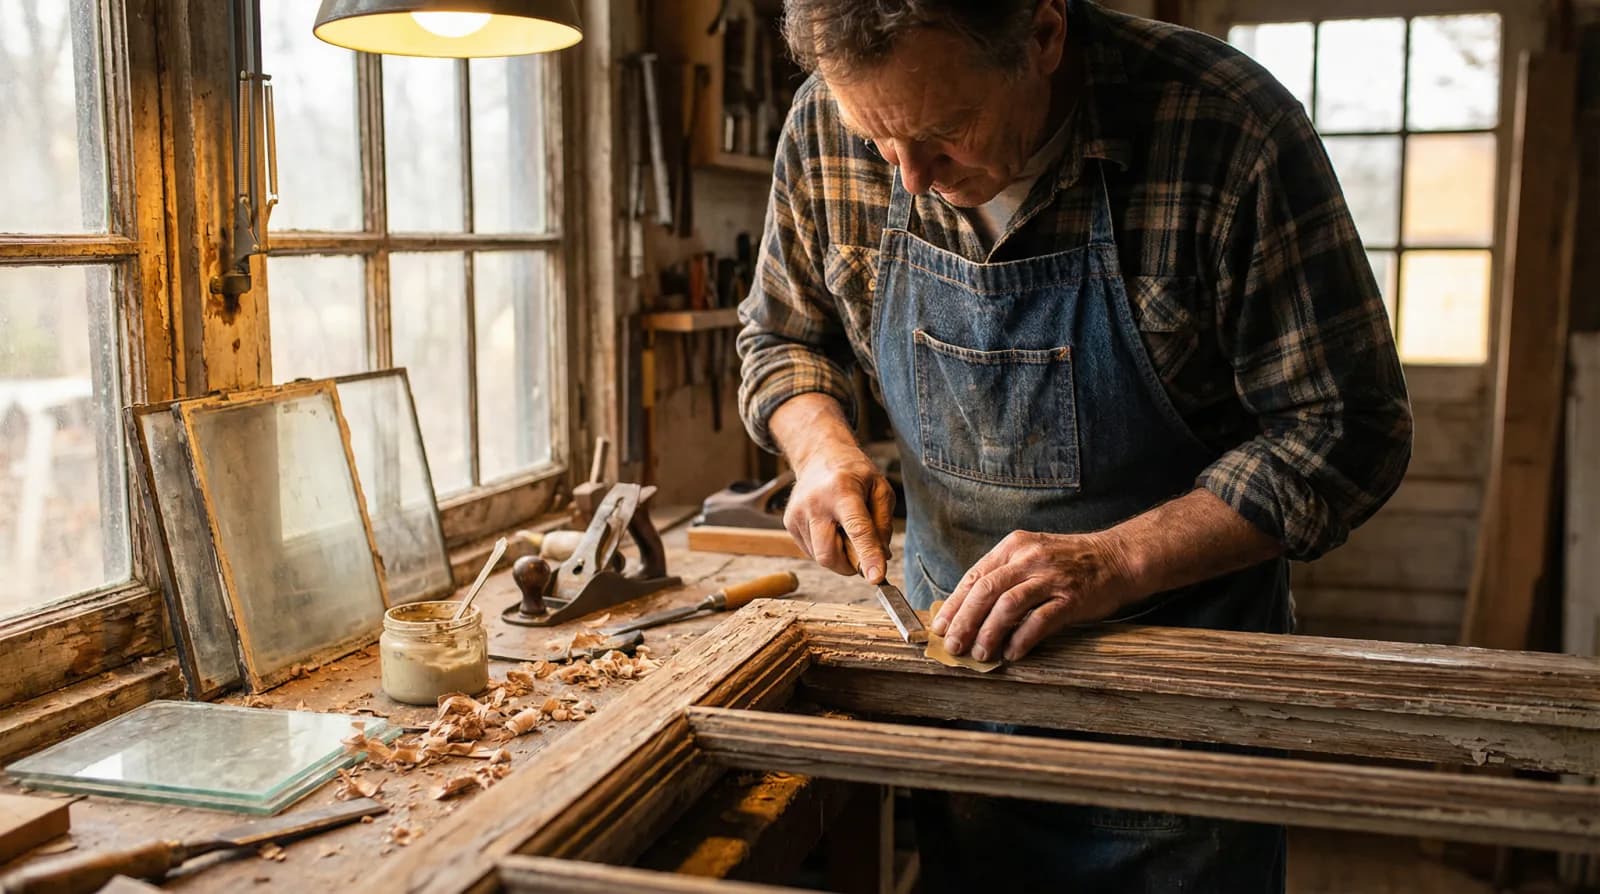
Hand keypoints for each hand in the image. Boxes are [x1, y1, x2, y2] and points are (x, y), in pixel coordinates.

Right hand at [784, 444, 894, 582]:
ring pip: (820, 557)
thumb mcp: (880, 489)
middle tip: (862, 554)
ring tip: (843, 529)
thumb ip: (883, 524)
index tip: (876, 578)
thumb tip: (881, 558)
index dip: (868, 556)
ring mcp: (797, 514)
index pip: (857, 530)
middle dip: (849, 565)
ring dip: (839, 555)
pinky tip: (830, 527)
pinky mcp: (790, 523)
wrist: (819, 455)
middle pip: (829, 554)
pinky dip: (826, 548)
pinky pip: (811, 551)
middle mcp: (815, 503)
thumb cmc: (854, 473)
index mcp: (842, 491)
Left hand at [931, 530, 1139, 662]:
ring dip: (989, 633)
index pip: (974, 576)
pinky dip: (1022, 639)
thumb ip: (1004, 576)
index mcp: (1013, 547)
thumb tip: (968, 610)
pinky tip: (1013, 653)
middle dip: (964, 621)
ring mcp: (1051, 577)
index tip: (941, 627)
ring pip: (1008, 605)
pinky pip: (1040, 620)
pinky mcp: (1071, 597)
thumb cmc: (1070, 563)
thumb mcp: (1032, 556)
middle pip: (985, 590)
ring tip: (980, 655)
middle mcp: (1029, 558)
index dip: (954, 604)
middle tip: (954, 646)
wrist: (1118, 558)